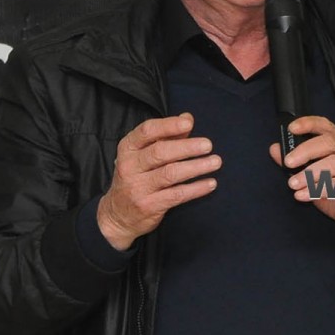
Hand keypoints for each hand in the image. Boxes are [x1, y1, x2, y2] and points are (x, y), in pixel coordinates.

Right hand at [97, 113, 219, 250]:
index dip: (168, 126)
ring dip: (196, 167)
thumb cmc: (137, 178)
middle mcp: (129, 166)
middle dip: (187, 147)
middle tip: (208, 145)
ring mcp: (138, 187)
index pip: (146, 131)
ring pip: (170, 174)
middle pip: (160, 152)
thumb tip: (187, 118)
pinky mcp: (149, 206)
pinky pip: (177, 195)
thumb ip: (165, 136)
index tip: (188, 124)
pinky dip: (196, 188)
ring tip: (215, 162)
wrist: (118, 216)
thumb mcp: (143, 155)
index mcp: (128, 149)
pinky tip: (211, 183)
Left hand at [269, 115, 334, 244]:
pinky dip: (317, 190)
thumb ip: (296, 162)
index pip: (326, 126)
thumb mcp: (313, 176)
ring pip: (334, 163)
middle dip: (305, 151)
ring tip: (293, 184)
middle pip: (329, 142)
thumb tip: (276, 149)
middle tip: (288, 162)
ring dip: (309, 174)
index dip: (309, 124)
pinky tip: (303, 195)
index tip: (292, 128)